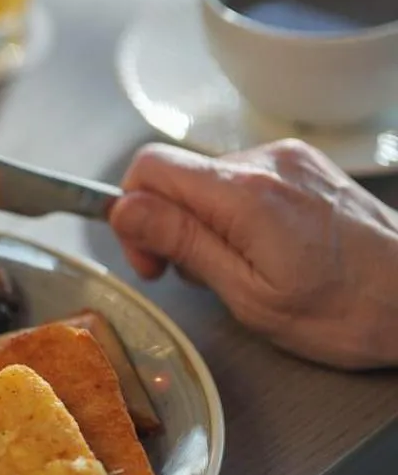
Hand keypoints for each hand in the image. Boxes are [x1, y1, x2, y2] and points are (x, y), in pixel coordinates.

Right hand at [109, 140, 397, 369]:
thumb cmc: (349, 313)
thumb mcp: (251, 295)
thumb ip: (184, 243)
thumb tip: (125, 209)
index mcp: (247, 194)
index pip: (149, 167)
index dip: (132, 214)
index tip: (152, 259)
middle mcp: (268, 163)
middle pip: (177, 176)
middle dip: (169, 226)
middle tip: (195, 277)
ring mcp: (291, 161)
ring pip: (208, 181)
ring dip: (205, 224)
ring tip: (240, 269)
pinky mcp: (307, 168)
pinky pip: (243, 181)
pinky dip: (235, 215)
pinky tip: (263, 251)